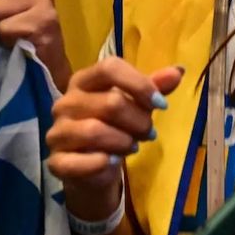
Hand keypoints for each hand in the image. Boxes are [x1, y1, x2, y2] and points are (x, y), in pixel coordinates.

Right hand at [47, 59, 184, 216]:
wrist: (95, 166)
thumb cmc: (117, 126)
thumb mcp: (137, 104)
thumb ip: (154, 87)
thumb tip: (178, 70)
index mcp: (83, 80)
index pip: (109, 68)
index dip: (140, 84)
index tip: (162, 104)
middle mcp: (65, 103)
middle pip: (110, 103)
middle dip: (139, 121)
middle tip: (149, 132)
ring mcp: (57, 132)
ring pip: (94, 131)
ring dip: (124, 141)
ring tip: (133, 146)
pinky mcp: (56, 161)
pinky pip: (77, 161)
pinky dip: (102, 162)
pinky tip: (113, 162)